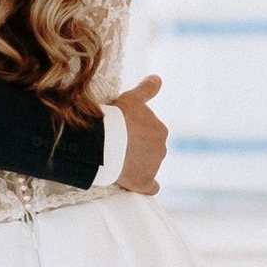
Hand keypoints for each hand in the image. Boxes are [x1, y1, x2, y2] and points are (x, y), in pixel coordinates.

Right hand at [109, 77, 165, 197]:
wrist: (105, 141)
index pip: (151, 133)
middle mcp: (161, 148)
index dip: (137, 134)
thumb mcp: (131, 98)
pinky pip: (150, 188)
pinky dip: (146, 186)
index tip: (123, 133)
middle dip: (138, 149)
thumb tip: (158, 78)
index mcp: (160, 130)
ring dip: (138, 165)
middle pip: (150, 150)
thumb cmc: (117, 117)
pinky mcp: (144, 182)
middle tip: (118, 147)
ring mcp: (154, 166)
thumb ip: (147, 89)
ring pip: (148, 166)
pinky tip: (137, 185)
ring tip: (118, 162)